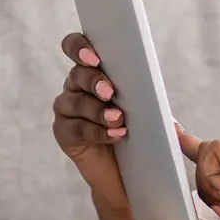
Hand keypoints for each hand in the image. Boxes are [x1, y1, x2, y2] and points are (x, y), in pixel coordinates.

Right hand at [53, 33, 129, 210]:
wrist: (129, 172)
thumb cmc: (138, 133)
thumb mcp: (146, 110)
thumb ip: (146, 95)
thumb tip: (154, 92)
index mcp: (93, 72)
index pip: (77, 48)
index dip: (80, 47)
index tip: (94, 56)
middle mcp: (76, 87)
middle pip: (77, 74)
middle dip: (94, 81)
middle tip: (110, 92)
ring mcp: (67, 111)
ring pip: (76, 102)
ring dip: (98, 110)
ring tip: (119, 119)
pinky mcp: (65, 134)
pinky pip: (76, 129)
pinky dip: (97, 132)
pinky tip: (115, 135)